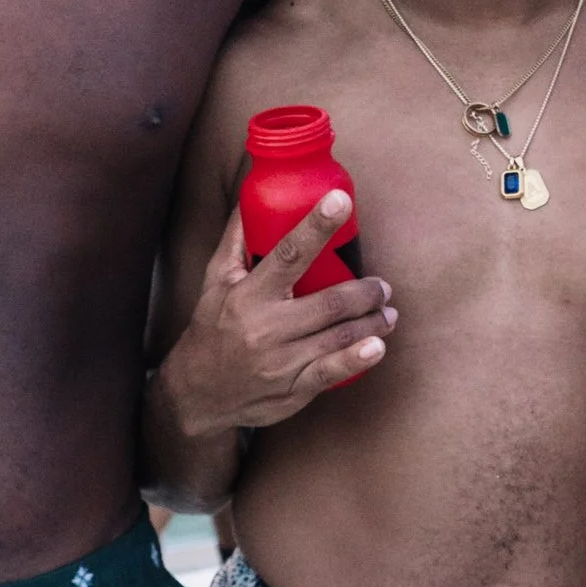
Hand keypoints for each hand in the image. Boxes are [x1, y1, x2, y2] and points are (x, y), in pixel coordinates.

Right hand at [156, 200, 395, 442]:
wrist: (198, 394)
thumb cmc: (213, 327)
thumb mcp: (216, 281)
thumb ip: (238, 238)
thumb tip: (254, 192)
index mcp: (248, 295)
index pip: (287, 254)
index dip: (316, 226)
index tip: (340, 201)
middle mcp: (266, 328)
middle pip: (329, 302)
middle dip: (366, 292)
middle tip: (383, 285)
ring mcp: (281, 362)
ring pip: (338, 335)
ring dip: (372, 321)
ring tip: (387, 312)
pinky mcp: (293, 389)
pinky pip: (332, 372)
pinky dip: (358, 358)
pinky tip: (377, 347)